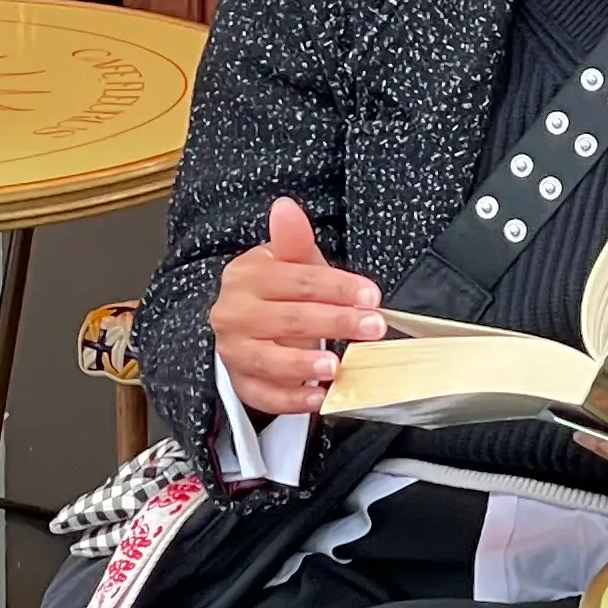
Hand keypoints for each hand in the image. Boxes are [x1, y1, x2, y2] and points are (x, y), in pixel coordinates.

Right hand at [210, 198, 380, 417]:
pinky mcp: (241, 383)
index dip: (337, 288)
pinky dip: (291, 399)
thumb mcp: (288, 261)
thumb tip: (286, 207)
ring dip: (303, 366)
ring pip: (268, 360)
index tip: (372, 296)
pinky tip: (318, 397)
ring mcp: (235, 351)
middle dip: (335, 323)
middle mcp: (235, 314)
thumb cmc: (277, 290)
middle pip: (289, 319)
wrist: (243, 323)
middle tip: (373, 327)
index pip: (298, 281)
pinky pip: (264, 395)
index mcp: (247, 277)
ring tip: (335, 367)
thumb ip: (293, 240)